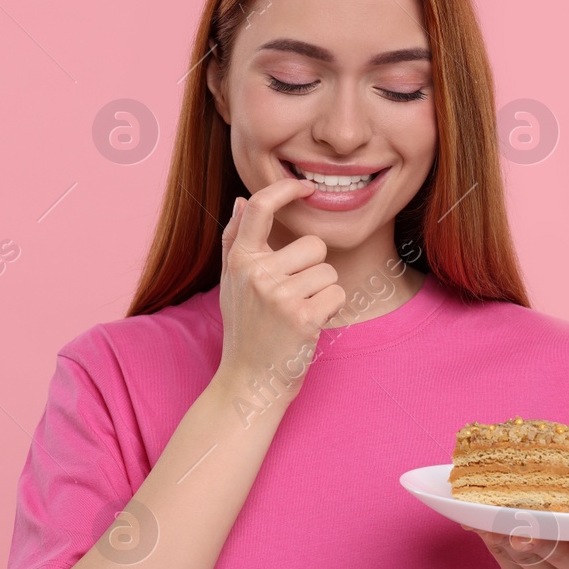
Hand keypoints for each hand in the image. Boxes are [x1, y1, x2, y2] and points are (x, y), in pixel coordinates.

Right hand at [213, 177, 344, 410]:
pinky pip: (337, 293)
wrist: (250, 381)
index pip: (260, 207)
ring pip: (329, 271)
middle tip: (296, 297)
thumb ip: (235, 241)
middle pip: (313, 245)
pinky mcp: (302, 316)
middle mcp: (256, 273)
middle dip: (315, 269)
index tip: (305, 187)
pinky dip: (332, 309)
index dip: (285, 189)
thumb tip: (242, 201)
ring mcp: (279, 295)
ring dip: (323, 292)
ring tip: (300, 313)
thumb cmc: (245, 330)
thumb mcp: (231, 284)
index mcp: (239, 260)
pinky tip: (311, 325)